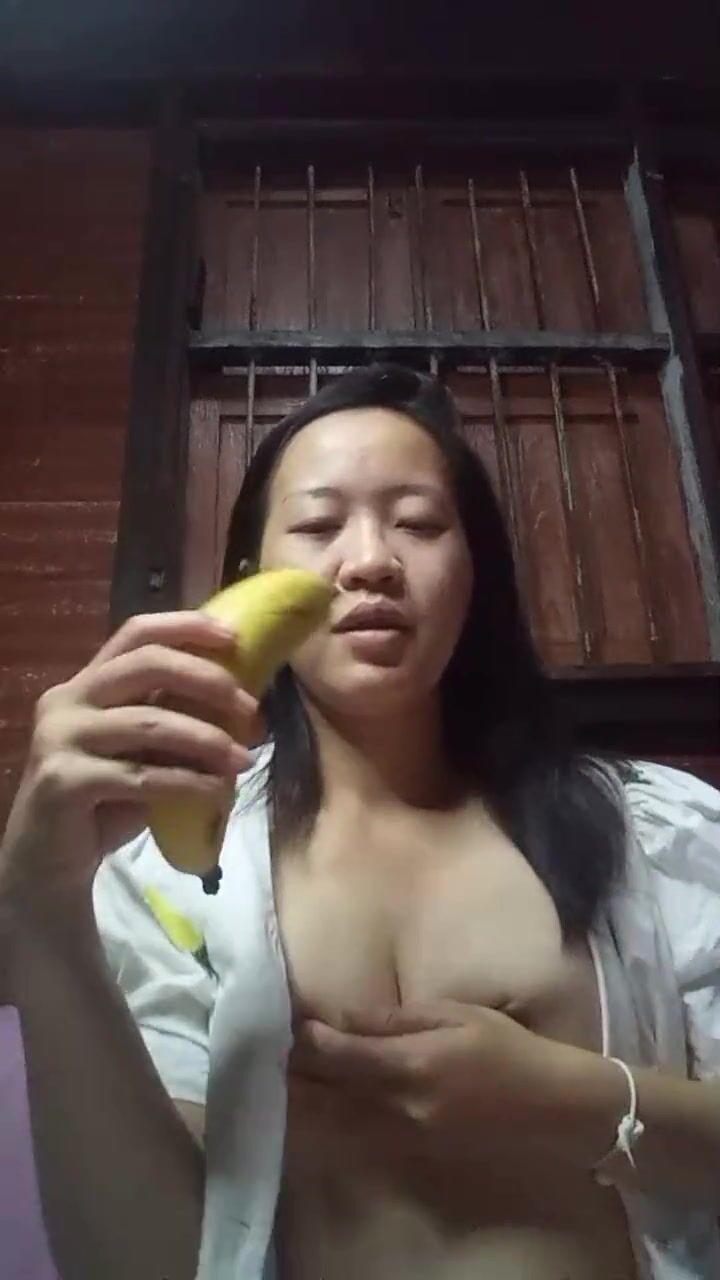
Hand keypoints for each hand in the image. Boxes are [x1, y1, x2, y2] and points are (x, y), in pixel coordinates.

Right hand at [0, 611, 259, 913]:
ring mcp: (59, 738)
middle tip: (250, 707)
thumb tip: (246, 707)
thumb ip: (172, 719)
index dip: (187, 627)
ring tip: (245, 759)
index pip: (137, 632)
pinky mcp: (63, 781)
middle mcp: (67, 700)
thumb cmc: (104, 801)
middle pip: (146, 664)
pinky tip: (219, 793)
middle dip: (206, 680)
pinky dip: (189, 782)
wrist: (51, 860)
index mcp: (86, 682)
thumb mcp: (141, 752)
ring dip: (207, 740)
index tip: (235, 638)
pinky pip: (141, 776)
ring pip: (149, 723)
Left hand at [291, 1000, 573, 1156]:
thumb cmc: (506, 1048)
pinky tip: (317, 1108)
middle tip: (271, 1048)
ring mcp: (404, 1135)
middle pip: (329, 1092)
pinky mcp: (412, 1152)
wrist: (550, 1107)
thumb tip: (347, 1016)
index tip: (289, 1020)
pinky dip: (331, 1123)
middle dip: (298, 1071)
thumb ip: (396, 1018)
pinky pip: (358, 1138)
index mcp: (410, 1064)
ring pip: (337, 1121)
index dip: (308, 1040)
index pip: (340, 1055)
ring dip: (307, 1100)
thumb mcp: (455, 1015)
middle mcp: (399, 1106)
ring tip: (283, 1077)